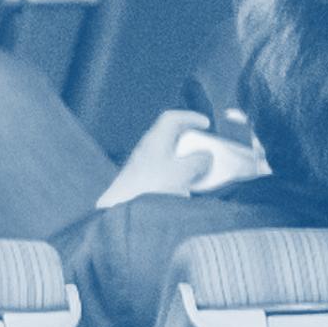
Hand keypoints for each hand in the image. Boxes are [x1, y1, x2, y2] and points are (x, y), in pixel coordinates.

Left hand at [99, 109, 262, 205]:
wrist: (122, 209)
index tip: (205, 123)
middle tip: (203, 146)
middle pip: (169, 134)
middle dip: (189, 139)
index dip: (190, 117)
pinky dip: (175, 171)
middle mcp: (146, 148)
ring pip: (166, 152)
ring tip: (197, 169)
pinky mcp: (139, 179)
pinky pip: (162, 168)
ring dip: (183, 157)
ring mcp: (141, 163)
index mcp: (155, 139)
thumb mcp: (182, 172)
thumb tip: (206, 157)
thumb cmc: (149, 188)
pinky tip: (182, 187)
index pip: (172, 118)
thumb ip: (198, 162)